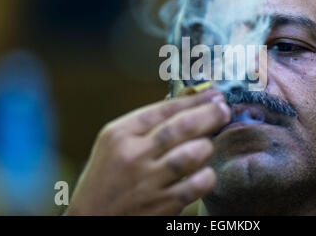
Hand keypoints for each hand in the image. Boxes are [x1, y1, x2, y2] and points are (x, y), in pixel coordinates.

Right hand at [64, 90, 229, 214]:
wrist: (91, 219)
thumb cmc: (106, 178)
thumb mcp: (114, 144)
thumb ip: (143, 126)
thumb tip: (186, 108)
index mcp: (120, 134)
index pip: (163, 110)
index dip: (193, 100)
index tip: (213, 95)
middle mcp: (133, 155)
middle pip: (180, 128)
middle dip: (208, 115)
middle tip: (224, 110)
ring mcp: (147, 182)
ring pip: (191, 155)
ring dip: (206, 146)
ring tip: (209, 143)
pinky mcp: (160, 206)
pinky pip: (195, 185)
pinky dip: (206, 176)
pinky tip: (206, 172)